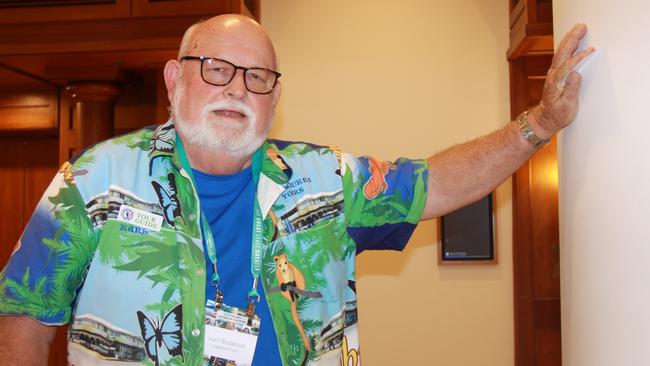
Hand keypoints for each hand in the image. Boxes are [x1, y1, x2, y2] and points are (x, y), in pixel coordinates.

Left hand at [530, 23, 594, 138]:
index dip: (579, 57)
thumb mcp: (567, 106)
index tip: (590, 51)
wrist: (544, 118)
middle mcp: (553, 75)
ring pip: (561, 53)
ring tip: (578, 29)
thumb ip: (572, 89)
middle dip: (572, 39)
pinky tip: (572, 41)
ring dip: (569, 40)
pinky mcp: (555, 74)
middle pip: (562, 53)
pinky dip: (567, 47)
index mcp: (556, 82)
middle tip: (581, 27)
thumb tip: (576, 74)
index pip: (568, 65)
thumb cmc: (557, 115)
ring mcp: (553, 74)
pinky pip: (562, 57)